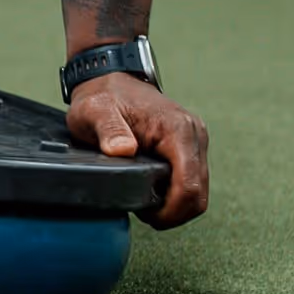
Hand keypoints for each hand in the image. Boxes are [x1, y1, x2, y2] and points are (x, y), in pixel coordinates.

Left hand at [68, 72, 209, 228]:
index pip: (189, 186)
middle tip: (143, 213)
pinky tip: (152, 191)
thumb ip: (108, 130)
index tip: (147, 215)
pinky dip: (175, 193)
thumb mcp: (95, 111)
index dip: (171, 210)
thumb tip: (123, 150)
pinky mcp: (190, 146)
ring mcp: (195, 141)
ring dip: (175, 205)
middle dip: (173, 212)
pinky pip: (191, 180)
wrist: (111, 78)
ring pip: (198, 190)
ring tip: (145, 203)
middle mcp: (194, 135)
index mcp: (178, 129)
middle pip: (198, 194)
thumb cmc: (102, 95)